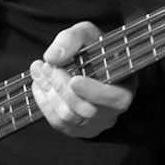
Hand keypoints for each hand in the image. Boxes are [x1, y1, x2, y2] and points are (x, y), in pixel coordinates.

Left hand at [30, 22, 136, 138]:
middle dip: (61, 86)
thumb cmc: (93, 51)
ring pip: (68, 118)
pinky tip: (39, 85)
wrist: (90, 67)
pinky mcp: (76, 130)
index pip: (116, 99)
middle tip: (46, 65)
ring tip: (39, 71)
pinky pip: (57, 123)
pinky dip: (43, 103)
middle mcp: (112, 111)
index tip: (74, 80)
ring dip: (48, 93)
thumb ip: (72, 39)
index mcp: (124, 87)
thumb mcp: (88, 35)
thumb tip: (52, 57)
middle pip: (86, 109)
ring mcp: (93, 124)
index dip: (94, 92)